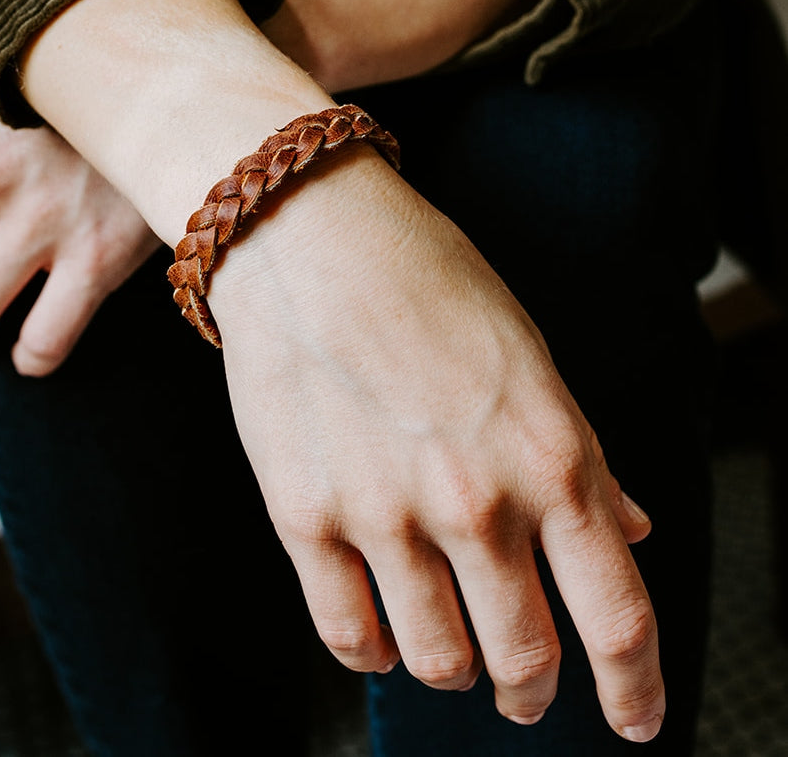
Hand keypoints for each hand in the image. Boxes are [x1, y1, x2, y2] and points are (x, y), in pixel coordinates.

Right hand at [18, 0, 661, 740]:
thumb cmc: (426, 279)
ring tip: (455, 656)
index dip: (636, 687)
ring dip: (458, 673)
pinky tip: (382, 636)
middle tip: (528, 690)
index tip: (636, 720)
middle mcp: (476, 503)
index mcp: (551, 457)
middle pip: (525, 659)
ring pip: (438, 662)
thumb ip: (580, 457)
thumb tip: (628, 530)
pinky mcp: (305, 517)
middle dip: (536, 691)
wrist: (309, 234)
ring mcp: (385, 516)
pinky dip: (375, 653)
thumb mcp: (528, 357)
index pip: (617, 615)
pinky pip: (348, 635)